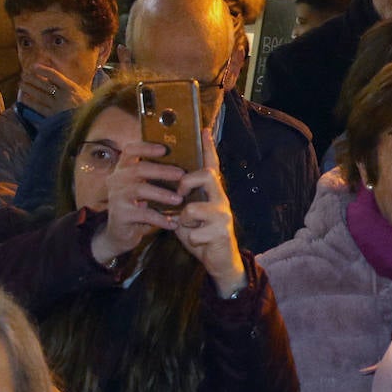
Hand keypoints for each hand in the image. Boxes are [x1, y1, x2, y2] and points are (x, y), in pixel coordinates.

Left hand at [18, 64, 92, 116]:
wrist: (93, 125)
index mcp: (72, 88)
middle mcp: (63, 95)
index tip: (34, 67)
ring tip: (21, 84)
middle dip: (32, 78)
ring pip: (39, 94)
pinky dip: (30, 102)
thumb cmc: (91, 109)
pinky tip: (24, 98)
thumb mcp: (87, 94)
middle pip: (44, 84)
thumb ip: (75, 87)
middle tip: (24, 75)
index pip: (54, 75)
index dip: (43, 70)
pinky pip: (39, 107)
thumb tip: (64, 79)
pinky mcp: (53, 116)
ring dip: (28, 88)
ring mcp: (57, 106)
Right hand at [89, 140, 184, 264]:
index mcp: (123, 169)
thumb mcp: (145, 188)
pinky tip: (173, 223)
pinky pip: (143, 214)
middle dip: (162, 171)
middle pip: (138, 168)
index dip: (146, 147)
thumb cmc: (140, 206)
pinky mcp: (120, 214)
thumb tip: (185, 166)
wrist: (121, 233)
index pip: (130, 151)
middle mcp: (116, 179)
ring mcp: (116, 197)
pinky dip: (160, 218)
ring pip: (140, 189)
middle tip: (181, 174)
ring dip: (162, 194)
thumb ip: (157, 176)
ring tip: (179, 199)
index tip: (164, 149)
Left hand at [172, 129, 245, 296]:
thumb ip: (181, 203)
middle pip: (206, 175)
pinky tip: (198, 242)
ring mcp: (223, 215)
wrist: (220, 262)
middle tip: (181, 195)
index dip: (208, 148)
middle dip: (186, 183)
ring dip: (184, 221)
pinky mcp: (222, 231)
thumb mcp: (188, 216)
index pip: (211, 166)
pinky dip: (189, 239)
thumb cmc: (202, 236)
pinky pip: (193, 231)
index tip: (204, 129)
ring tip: (190, 228)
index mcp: (212, 193)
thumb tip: (167, 190)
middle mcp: (221, 199)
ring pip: (193, 208)